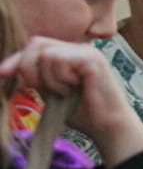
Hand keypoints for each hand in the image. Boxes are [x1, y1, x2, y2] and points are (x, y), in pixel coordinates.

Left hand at [0, 37, 142, 165]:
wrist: (106, 125)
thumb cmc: (82, 112)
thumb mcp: (50, 91)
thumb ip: (35, 76)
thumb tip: (5, 68)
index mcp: (70, 53)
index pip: (36, 46)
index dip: (17, 59)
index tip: (2, 73)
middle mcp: (79, 48)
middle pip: (37, 43)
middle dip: (28, 67)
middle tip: (37, 87)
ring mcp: (87, 52)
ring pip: (47, 55)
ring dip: (48, 78)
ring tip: (64, 91)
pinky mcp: (91, 59)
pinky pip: (60, 61)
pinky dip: (60, 79)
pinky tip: (73, 89)